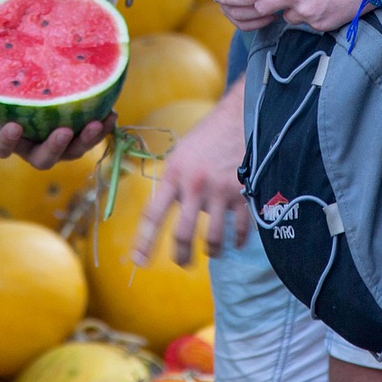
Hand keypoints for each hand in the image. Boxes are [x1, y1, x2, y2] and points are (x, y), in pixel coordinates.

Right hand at [0, 51, 111, 167]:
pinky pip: (93, 139)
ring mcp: (60, 146)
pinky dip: (103, 129)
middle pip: (42, 159)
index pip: (2, 149)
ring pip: (73, 153)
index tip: (13, 126)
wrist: (39, 88)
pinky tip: (112, 114)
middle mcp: (34, 147)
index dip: (7, 141)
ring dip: (86, 141)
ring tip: (97, 123)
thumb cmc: (11, 88)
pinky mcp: (80, 138)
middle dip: (54, 148)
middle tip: (64, 131)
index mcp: (9, 137)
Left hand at [132, 93, 250, 264]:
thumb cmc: (207, 136)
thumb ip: (173, 182)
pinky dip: (238, 240)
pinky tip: (236, 242)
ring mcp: (219, 191)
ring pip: (213, 238)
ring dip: (212, 251)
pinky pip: (239, 229)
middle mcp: (194, 186)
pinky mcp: (243, 193)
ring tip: (211, 253)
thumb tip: (167, 210)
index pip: (153, 215)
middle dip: (181, 256)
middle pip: (183, 234)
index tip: (139, 261)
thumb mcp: (180, 154)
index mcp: (174, 175)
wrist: (239, 117)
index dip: (144, 241)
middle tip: (182, 264)